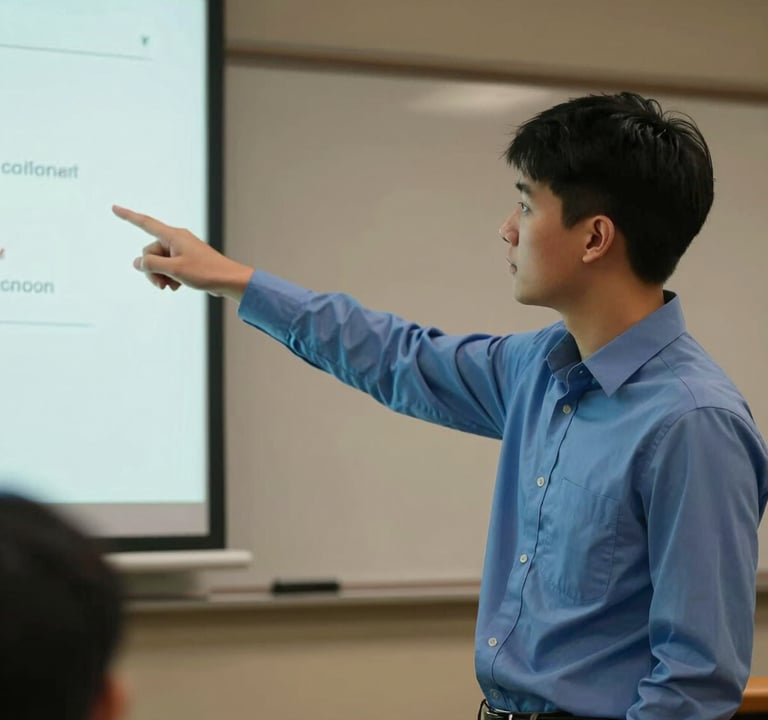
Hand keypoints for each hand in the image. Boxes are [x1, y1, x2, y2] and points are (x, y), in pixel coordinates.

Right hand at [112, 205, 253, 301]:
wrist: (228, 280)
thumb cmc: (205, 272)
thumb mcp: (174, 270)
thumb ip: (152, 265)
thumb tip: (137, 262)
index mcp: (173, 236)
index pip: (145, 223)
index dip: (128, 216)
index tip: (114, 208)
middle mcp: (176, 240)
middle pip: (150, 252)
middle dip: (151, 270)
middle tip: (161, 285)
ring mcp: (181, 250)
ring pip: (158, 262)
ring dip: (160, 276)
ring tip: (171, 287)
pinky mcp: (186, 261)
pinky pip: (169, 267)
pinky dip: (170, 277)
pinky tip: (178, 286)